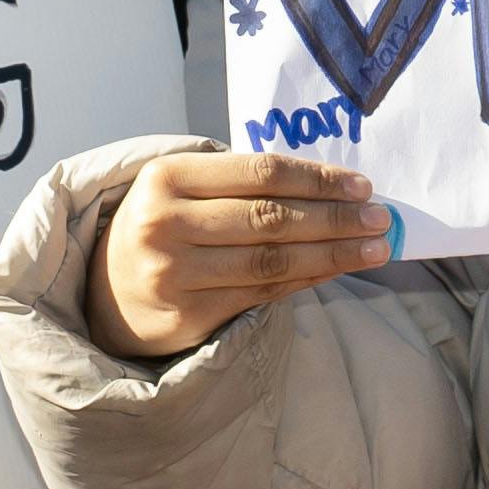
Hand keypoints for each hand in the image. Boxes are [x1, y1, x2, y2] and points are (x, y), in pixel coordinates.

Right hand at [84, 148, 390, 359]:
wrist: (107, 294)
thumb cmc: (164, 227)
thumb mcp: (183, 189)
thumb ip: (241, 183)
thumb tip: (335, 188)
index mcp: (166, 176)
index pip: (259, 173)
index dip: (317, 179)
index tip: (362, 185)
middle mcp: (165, 223)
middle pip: (270, 217)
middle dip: (335, 218)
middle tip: (381, 218)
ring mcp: (173, 272)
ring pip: (272, 259)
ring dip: (333, 253)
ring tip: (375, 248)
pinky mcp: (187, 315)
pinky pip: (262, 293)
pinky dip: (307, 279)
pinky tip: (336, 269)